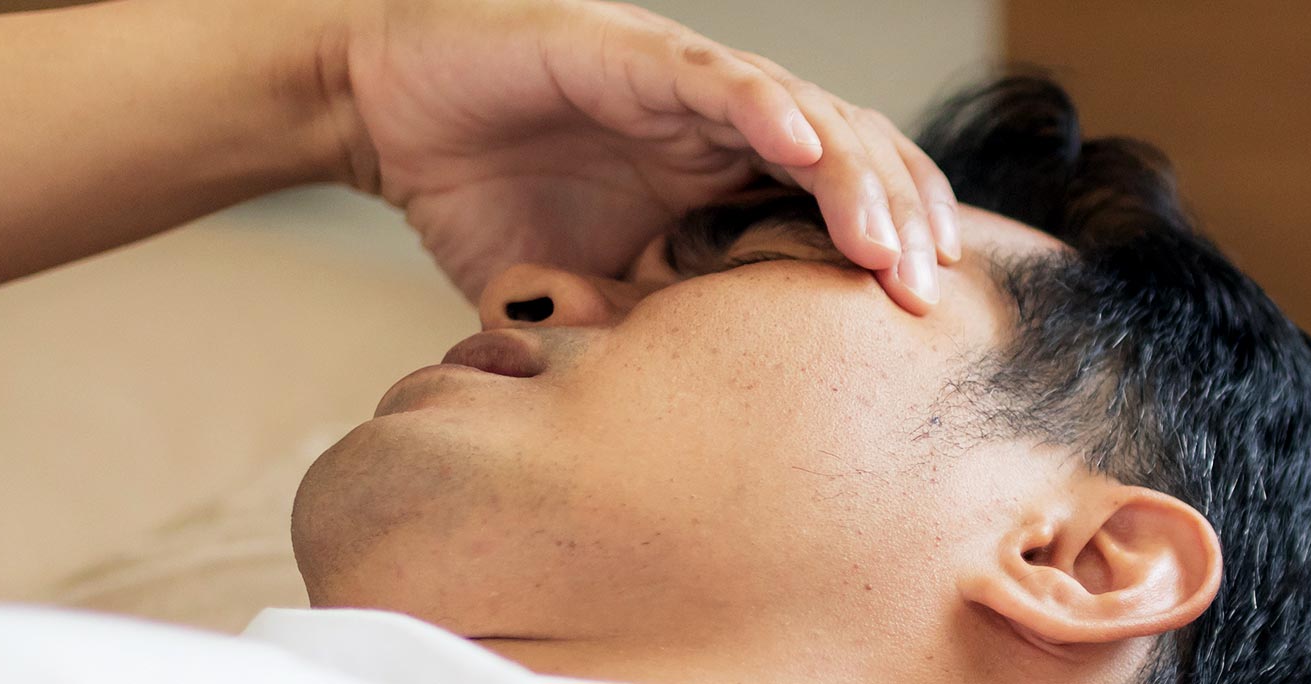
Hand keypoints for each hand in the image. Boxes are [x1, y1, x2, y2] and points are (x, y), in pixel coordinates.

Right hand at [332, 0, 961, 311]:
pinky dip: (760, 109)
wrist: (388, 118)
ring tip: (883, 239)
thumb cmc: (487, 199)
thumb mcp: (587, 295)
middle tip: (922, 292)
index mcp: (726, 178)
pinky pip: (713, 79)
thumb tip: (700, 440)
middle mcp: (725, 126)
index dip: (889, 248)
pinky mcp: (631, 53)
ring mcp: (685, 85)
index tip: (921, 317)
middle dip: (895, 221)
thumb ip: (646, 337)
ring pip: (803, 118)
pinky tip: (798, 144)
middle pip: (850, 159)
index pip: (841, 207)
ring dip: (851, 178)